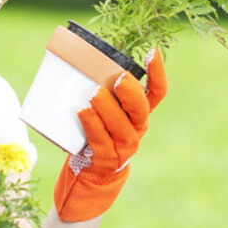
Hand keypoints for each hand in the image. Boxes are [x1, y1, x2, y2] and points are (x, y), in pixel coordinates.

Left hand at [53, 49, 166, 221]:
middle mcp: (136, 129)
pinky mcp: (106, 159)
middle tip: (117, 78)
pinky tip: (83, 112)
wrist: (89, 176)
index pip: (157, 93)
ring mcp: (123, 147)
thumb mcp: (100, 112)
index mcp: (138, 114)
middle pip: (141, 109)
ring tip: (94, 94)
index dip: (157, 73)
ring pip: (122, 126)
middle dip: (131, 92)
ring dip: (108, 108)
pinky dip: (92, 125)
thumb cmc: (93, 136)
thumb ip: (94, 91)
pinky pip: (101, 141)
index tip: (151, 51)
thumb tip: (70, 56)